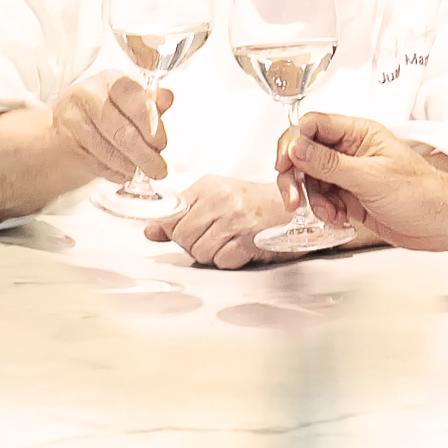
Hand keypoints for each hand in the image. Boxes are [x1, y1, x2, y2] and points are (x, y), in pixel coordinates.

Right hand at [49, 70, 174, 183]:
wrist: (59, 130)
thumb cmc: (98, 115)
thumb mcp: (125, 104)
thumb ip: (149, 103)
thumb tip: (167, 98)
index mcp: (110, 81)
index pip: (136, 101)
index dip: (152, 126)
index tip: (161, 145)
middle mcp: (89, 96)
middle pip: (123, 132)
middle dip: (145, 155)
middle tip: (158, 169)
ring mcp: (73, 119)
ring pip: (110, 152)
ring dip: (130, 167)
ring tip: (140, 172)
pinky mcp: (63, 142)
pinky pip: (96, 164)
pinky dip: (114, 172)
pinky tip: (121, 171)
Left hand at [143, 175, 290, 268]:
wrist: (296, 208)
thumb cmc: (256, 203)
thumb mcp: (218, 198)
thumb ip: (184, 214)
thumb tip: (152, 230)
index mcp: (210, 186)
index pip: (172, 214)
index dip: (174, 228)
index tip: (185, 231)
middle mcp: (221, 200)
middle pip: (181, 236)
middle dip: (192, 244)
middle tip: (212, 238)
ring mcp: (235, 221)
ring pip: (199, 252)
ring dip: (211, 254)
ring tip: (227, 242)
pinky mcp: (248, 241)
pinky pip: (221, 261)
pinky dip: (228, 260)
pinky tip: (239, 248)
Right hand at [277, 112, 447, 249]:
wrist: (440, 223)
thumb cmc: (421, 193)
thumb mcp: (370, 177)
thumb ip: (329, 163)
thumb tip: (297, 147)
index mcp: (360, 133)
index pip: (313, 126)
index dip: (293, 143)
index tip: (285, 164)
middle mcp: (351, 151)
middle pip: (305, 154)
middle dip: (295, 177)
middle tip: (294, 198)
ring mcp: (350, 174)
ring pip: (311, 180)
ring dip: (313, 199)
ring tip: (330, 212)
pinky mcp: (350, 196)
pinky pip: (323, 199)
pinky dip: (324, 210)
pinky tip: (339, 218)